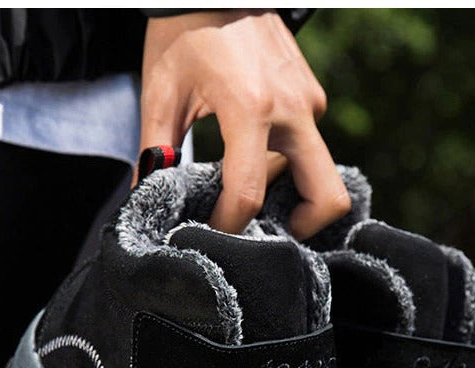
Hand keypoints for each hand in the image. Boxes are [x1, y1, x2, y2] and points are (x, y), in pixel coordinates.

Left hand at [139, 10, 350, 239]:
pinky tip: (256, 152)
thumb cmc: (185, 28)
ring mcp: (309, 101)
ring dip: (291, 192)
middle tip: (268, 230)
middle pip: (327, 196)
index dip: (230, 225)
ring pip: (319, 173)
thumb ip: (155, 147)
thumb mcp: (163, 89)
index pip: (248, 192)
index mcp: (250, 108)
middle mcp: (292, 109)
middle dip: (302, 226)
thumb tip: (147, 193)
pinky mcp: (312, 96)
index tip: (214, 233)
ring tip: (250, 185)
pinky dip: (287, 161)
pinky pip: (310, 145)